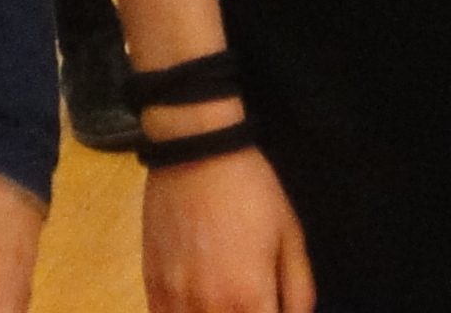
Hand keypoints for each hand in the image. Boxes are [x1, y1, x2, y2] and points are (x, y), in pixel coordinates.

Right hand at [139, 110, 316, 312]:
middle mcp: (209, 307)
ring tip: (226, 300)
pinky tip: (198, 304)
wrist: (197, 153)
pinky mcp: (152, 286)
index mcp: (248, 296)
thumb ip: (298, 290)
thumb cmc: (251, 191)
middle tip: (250, 301)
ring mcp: (175, 299)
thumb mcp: (291, 235)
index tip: (270, 307)